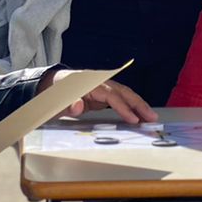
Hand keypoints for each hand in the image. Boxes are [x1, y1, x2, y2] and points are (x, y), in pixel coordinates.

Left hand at [38, 70, 158, 125]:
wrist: (50, 86)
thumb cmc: (53, 96)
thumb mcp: (56, 103)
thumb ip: (67, 105)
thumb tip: (79, 105)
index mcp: (88, 83)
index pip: (111, 95)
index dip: (123, 107)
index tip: (133, 119)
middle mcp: (98, 82)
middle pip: (122, 91)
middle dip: (138, 104)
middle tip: (151, 117)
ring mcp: (101, 87)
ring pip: (124, 94)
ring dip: (138, 105)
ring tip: (151, 117)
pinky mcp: (102, 93)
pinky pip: (120, 98)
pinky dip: (131, 106)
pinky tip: (139, 116)